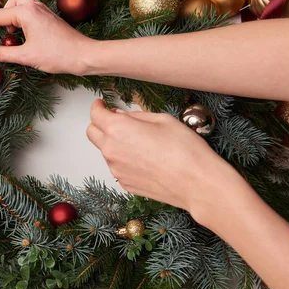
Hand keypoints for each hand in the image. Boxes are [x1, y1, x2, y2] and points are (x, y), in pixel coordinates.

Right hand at [0, 0, 92, 74]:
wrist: (84, 55)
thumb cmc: (58, 55)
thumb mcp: (26, 56)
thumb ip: (3, 54)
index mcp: (26, 12)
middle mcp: (34, 6)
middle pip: (9, 2)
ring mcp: (43, 10)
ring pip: (20, 4)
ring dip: (10, 17)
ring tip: (9, 36)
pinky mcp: (48, 18)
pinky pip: (29, 12)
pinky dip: (20, 21)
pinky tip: (22, 37)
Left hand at [86, 100, 240, 217]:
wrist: (196, 183)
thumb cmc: (185, 151)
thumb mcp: (163, 120)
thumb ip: (136, 116)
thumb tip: (121, 116)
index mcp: (118, 130)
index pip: (95, 115)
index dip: (97, 107)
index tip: (101, 104)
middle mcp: (111, 150)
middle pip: (92, 133)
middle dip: (100, 124)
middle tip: (115, 120)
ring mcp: (116, 169)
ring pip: (105, 151)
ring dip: (113, 143)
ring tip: (139, 142)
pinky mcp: (125, 183)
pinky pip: (117, 167)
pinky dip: (124, 160)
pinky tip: (144, 158)